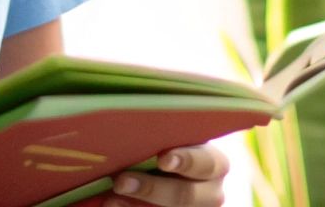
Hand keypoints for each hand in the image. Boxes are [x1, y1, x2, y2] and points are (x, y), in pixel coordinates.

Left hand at [105, 143, 229, 205]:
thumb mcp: (172, 140)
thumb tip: (133, 126)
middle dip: (152, 189)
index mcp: (214, 164)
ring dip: (138, 205)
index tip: (163, 159)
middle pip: (186, 196)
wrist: (167, 173)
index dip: (186, 161)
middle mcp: (210, 192)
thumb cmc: (164, 147)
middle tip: (121, 181)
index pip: (206, 163)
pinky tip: (110, 204)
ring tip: (111, 197)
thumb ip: (162, 138)